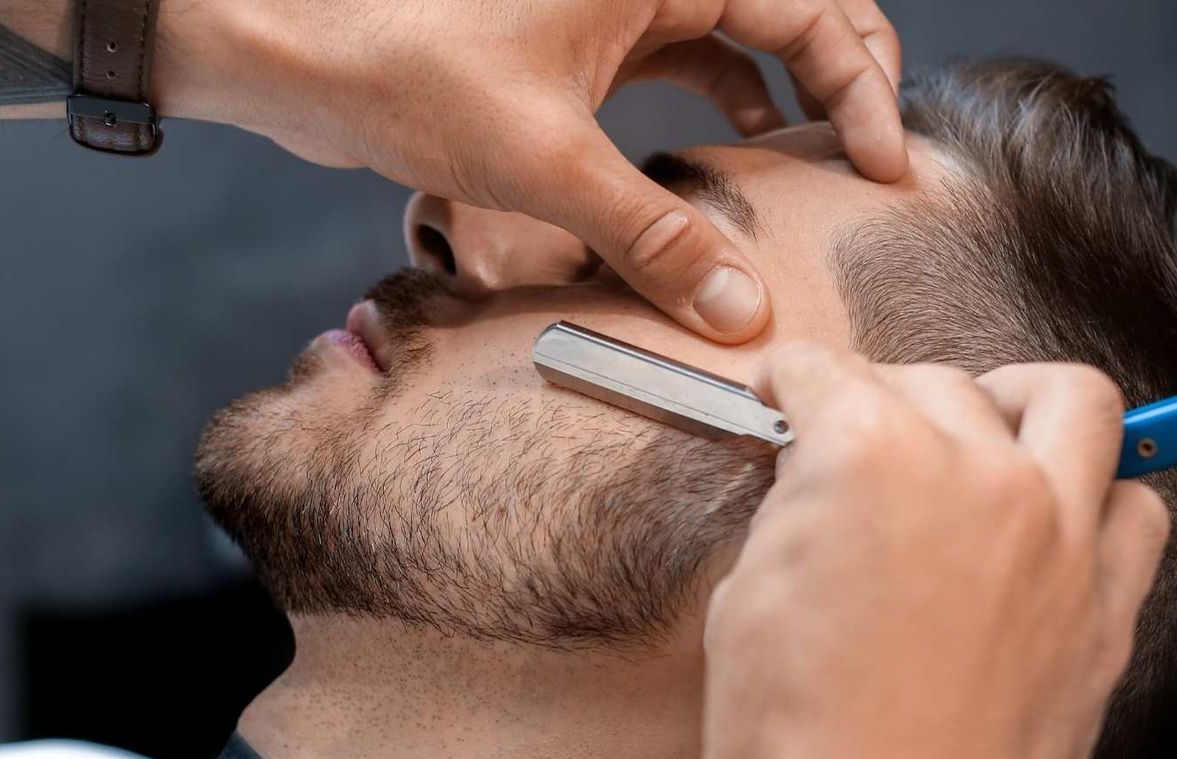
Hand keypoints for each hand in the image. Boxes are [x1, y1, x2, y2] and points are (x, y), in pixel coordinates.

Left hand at [155, 0, 904, 341]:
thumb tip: (737, 309)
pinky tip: (739, 157)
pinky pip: (682, 62)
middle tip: (874, 157)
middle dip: (843, 75)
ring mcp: (617, 3)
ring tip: (823, 167)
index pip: (808, 8)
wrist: (296, 56)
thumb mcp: (545, 161)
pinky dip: (719, 103)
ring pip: (738, 36)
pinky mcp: (583, 41)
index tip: (881, 167)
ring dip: (786, 93)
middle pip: (790, 8)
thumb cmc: (405, 69)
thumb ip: (650, 235)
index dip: (860, 84)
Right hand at [690, 345, 1168, 758]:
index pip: (831, 373)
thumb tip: (814, 487)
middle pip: (942, 383)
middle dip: (888, 398)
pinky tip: (1053, 525)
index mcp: (870, 457)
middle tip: (859, 439)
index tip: (790, 390)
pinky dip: (1098, 496)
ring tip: (985, 437)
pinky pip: (1136, 511)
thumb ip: (796, 515)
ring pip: (1076, 404)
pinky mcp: (1106, 612)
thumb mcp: (749, 602)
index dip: (795, 378)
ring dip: (1020, 403)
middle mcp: (979, 476)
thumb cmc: (792, 758)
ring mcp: (1059, 542)